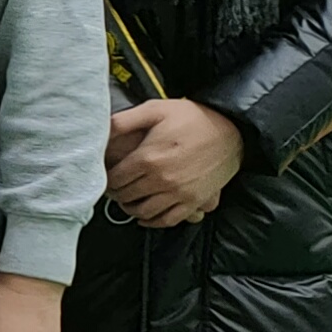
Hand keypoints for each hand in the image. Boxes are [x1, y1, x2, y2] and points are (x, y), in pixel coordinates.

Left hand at [103, 98, 243, 228]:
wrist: (230, 128)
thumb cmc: (192, 118)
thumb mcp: (155, 109)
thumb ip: (125, 120)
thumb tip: (101, 129)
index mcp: (148, 159)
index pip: (114, 180)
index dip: (106, 180)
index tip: (105, 177)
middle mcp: (161, 180)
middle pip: (126, 197)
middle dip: (116, 194)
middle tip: (113, 189)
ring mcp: (179, 193)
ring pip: (144, 212)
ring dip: (130, 209)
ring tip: (127, 201)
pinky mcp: (194, 201)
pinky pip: (168, 220)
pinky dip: (153, 222)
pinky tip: (145, 216)